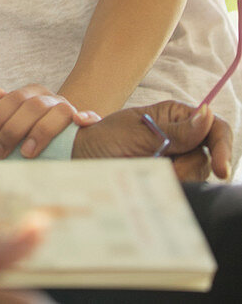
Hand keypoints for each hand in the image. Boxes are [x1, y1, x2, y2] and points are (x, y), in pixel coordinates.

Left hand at [0, 84, 100, 159]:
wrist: (70, 134)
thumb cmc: (35, 129)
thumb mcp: (19, 118)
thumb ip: (5, 107)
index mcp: (33, 94)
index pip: (12, 99)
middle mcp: (52, 99)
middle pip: (32, 106)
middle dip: (12, 129)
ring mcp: (70, 109)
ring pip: (59, 112)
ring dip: (42, 131)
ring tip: (26, 153)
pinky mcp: (90, 123)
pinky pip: (92, 117)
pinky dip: (87, 117)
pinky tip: (79, 122)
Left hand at [72, 100, 232, 181]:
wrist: (80, 161)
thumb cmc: (104, 139)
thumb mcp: (138, 132)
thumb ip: (175, 130)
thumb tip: (207, 114)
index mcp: (175, 116)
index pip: (214, 127)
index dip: (223, 146)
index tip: (221, 169)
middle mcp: (179, 137)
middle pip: (207, 156)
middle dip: (188, 167)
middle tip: (163, 171)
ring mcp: (173, 160)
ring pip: (196, 175)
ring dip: (176, 179)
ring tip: (146, 173)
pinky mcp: (166, 180)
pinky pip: (181, 189)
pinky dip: (169, 190)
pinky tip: (151, 186)